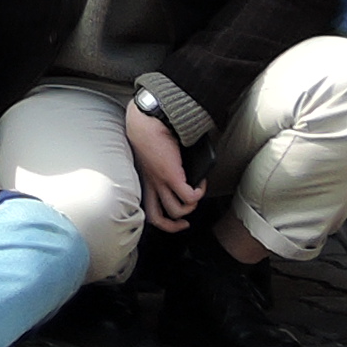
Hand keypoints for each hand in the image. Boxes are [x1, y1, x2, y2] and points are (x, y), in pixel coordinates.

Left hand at [124, 103, 203, 232]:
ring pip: (176, 210)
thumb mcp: (155, 155)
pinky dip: (199, 193)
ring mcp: (161, 182)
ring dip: (190, 207)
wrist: (148, 121)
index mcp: (145, 180)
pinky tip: (201, 184)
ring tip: (197, 195)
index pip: (147, 209)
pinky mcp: (172, 176)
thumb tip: (183, 172)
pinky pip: (189, 196)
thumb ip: (165, 166)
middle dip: (173, 226)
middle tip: (185, 223)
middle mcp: (151, 184)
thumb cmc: (150, 131)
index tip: (173, 218)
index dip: (161, 219)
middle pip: (157, 218)